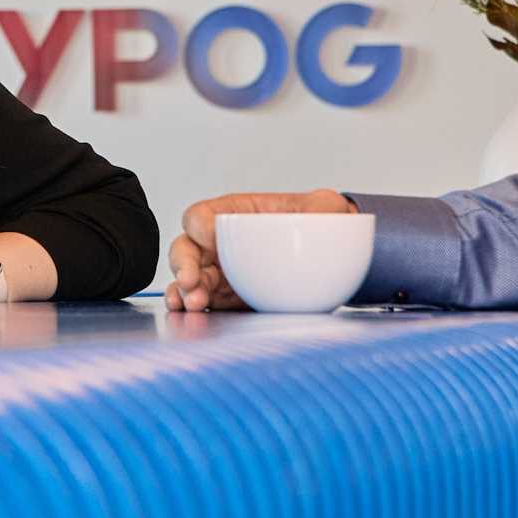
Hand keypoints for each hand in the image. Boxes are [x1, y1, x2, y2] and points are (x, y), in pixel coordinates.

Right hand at [165, 190, 355, 312]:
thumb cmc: (322, 227)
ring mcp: (221, 273)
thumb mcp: (327, 208)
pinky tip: (189, 312)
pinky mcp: (228, 299)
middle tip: (191, 279)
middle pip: (186, 248)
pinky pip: (202, 302)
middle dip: (184, 263)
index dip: (201, 224)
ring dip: (184, 290)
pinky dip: (190, 307)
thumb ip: (323, 205)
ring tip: (193, 302)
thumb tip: (325, 208)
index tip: (210, 235)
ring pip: (189, 278)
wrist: (333, 261)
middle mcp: (222, 243)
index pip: (203, 215)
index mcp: (236, 215)